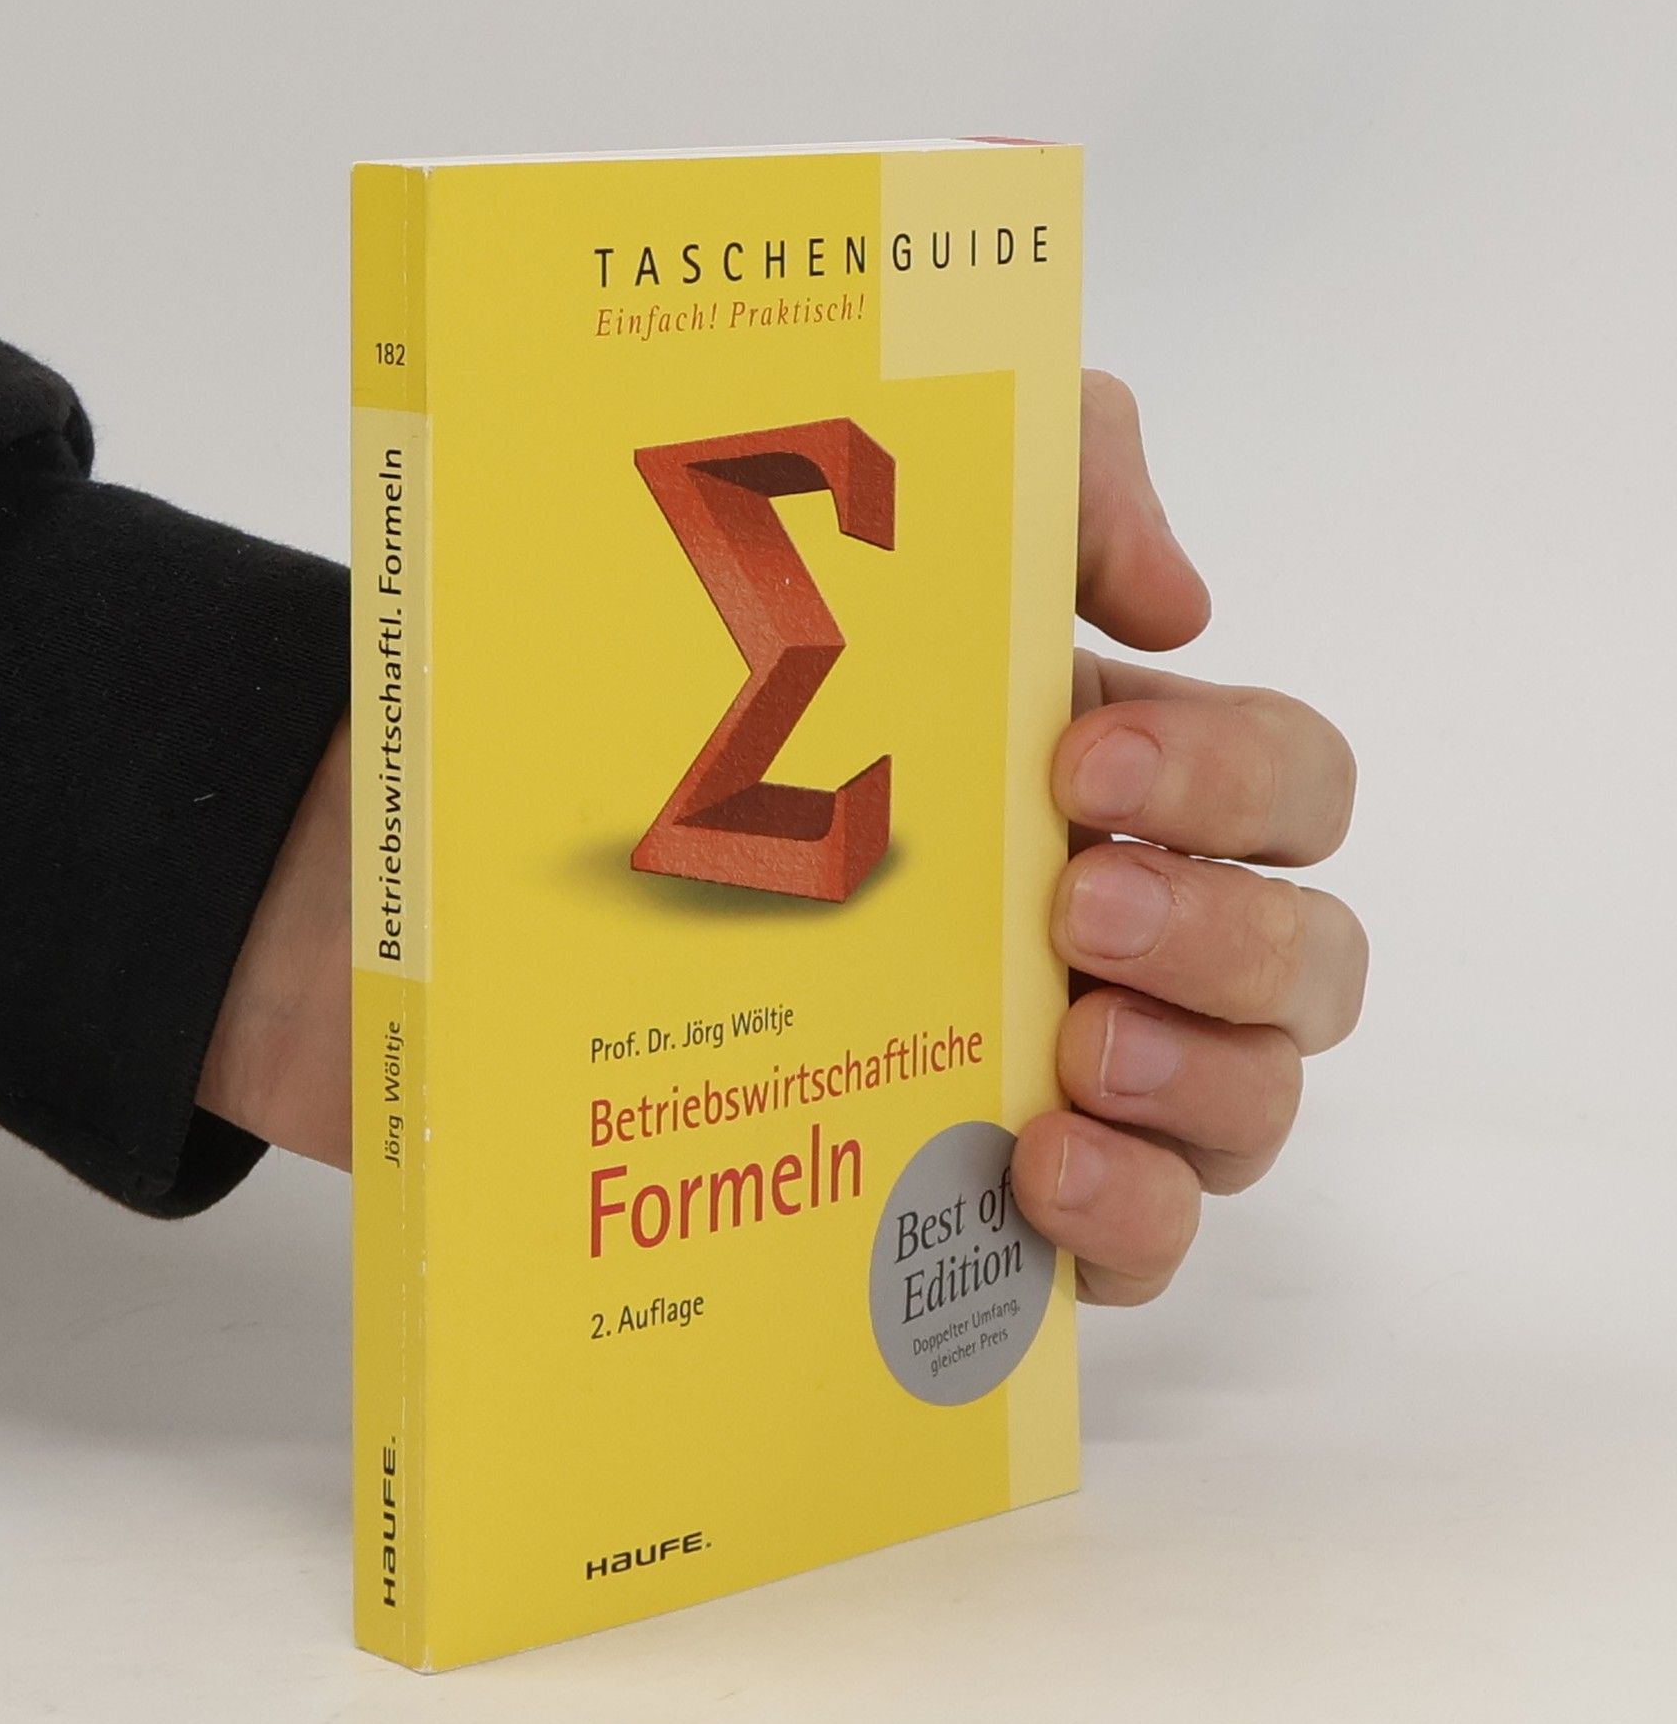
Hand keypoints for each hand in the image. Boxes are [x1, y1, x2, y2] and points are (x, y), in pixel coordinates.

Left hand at [201, 370, 1368, 1284]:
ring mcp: (1033, 1071)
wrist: (422, 872)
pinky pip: (1125, 1249)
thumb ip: (1040, 475)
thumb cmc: (636, 706)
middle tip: (1070, 903)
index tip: (1086, 750)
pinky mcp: (945, 1196)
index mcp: (1082, 778)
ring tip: (1062, 1057)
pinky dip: (1124, 1223)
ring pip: (1246, 1107)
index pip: (1283, 784)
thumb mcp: (824, 524)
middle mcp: (1087, 931)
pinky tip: (1032, 1175)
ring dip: (1200, 1085)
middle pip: (1301, 960)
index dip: (1237, 777)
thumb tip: (1185, 599)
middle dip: (1231, 935)